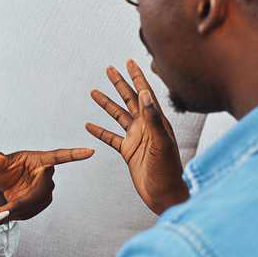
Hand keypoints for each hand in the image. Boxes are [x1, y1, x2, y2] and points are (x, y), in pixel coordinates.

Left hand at [0, 147, 94, 223]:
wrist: (4, 184)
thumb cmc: (4, 169)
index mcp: (41, 160)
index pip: (60, 156)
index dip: (75, 154)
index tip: (91, 151)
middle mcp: (47, 176)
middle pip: (38, 192)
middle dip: (18, 204)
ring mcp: (46, 191)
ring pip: (30, 205)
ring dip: (10, 212)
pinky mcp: (41, 203)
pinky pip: (27, 212)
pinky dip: (10, 216)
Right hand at [85, 59, 188, 214]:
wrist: (165, 195)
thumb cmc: (168, 170)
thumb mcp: (162, 143)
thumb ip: (153, 118)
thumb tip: (146, 94)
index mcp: (156, 121)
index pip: (145, 93)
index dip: (137, 76)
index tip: (130, 61)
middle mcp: (147, 126)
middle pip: (130, 99)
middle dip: (120, 83)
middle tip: (109, 69)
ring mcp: (137, 139)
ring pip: (118, 116)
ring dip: (107, 104)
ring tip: (93, 92)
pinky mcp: (129, 152)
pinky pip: (111, 138)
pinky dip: (100, 131)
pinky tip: (89, 125)